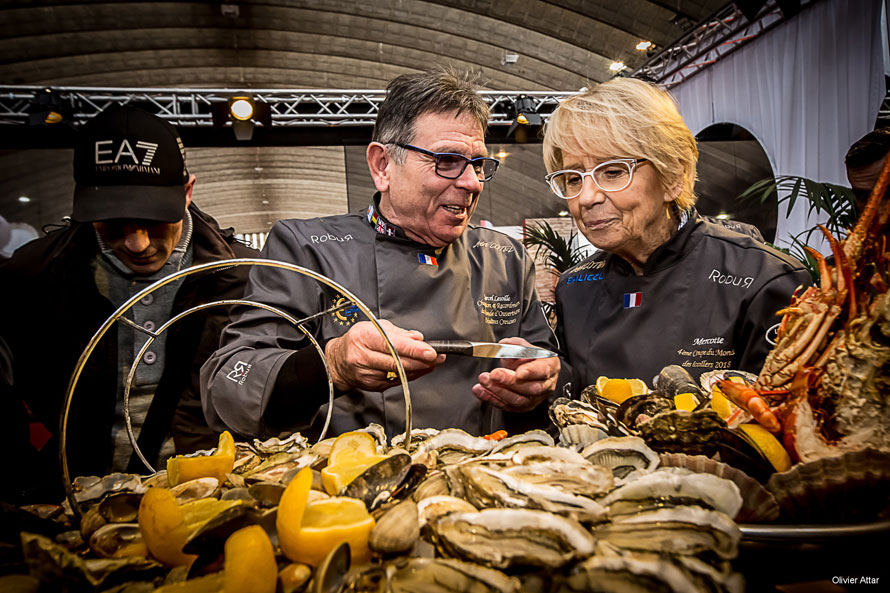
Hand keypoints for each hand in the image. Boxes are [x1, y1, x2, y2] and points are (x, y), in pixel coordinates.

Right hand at [324, 320, 444, 391]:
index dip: (413, 349)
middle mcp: (363, 356)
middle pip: (397, 362)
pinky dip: (410, 375)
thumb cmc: (357, 341)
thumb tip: (417, 338)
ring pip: (399, 374)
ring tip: (432, 363)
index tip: (430, 351)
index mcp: (363, 337)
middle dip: (421, 360)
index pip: (392, 344)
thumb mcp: (375, 327)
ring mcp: (366, 373)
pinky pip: (396, 381)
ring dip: (419, 369)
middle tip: (438, 357)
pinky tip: (419, 370)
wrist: (338, 361)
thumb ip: (398, 332)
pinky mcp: (372, 385)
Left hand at [471, 337, 559, 412]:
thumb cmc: (529, 357)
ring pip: (518, 400)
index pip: (542, 370)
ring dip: (498, 391)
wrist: (529, 368)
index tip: (519, 373)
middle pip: (530, 388)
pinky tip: (481, 391)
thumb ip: (514, 346)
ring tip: (484, 381)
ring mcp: (535, 398)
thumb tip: (505, 347)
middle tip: (494, 375)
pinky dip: (491, 398)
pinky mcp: (523, 406)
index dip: (531, 372)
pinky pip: (507, 406)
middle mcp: (545, 384)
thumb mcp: (522, 345)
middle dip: (509, 382)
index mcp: (549, 365)